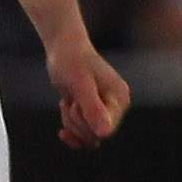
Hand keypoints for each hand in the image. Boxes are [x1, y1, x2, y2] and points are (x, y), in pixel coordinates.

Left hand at [46, 32, 130, 148]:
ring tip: (67, 103)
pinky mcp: (94, 110)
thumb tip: (104, 133)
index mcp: (119, 98)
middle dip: (75, 121)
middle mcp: (116, 105)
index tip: (74, 105)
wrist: (63, 47)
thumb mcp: (79, 84)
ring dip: (71, 123)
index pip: (106, 129)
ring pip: (88, 134)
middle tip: (68, 102)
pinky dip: (72, 129)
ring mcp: (106, 108)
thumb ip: (92, 108)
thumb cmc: (70, 61)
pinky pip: (85, 132)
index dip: (84, 122)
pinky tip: (62, 130)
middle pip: (96, 134)